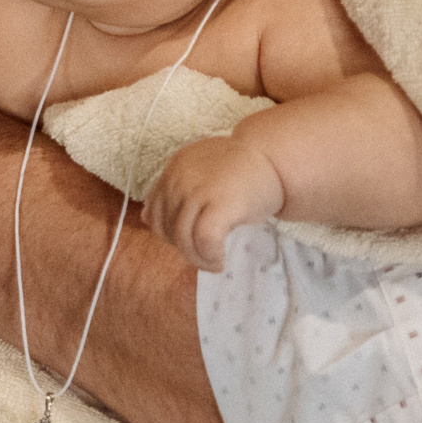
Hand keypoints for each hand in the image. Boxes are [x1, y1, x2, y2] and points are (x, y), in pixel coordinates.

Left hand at [144, 133, 286, 271]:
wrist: (276, 159)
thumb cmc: (242, 170)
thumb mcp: (201, 174)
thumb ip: (175, 192)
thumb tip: (145, 217)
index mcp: (174, 168)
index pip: (154, 211)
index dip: (168, 234)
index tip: (190, 241)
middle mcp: (180, 177)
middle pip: (166, 227)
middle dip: (184, 249)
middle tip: (203, 256)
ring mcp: (198, 190)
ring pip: (183, 238)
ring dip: (197, 259)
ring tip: (212, 262)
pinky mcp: (220, 204)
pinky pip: (204, 241)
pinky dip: (209, 257)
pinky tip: (219, 261)